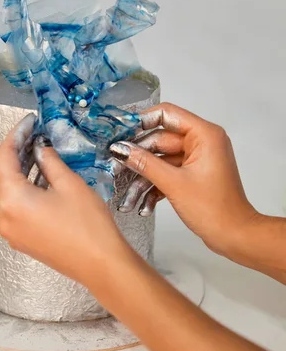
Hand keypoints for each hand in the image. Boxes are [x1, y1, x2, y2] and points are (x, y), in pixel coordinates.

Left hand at [0, 114, 127, 285]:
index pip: (3, 157)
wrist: (100, 265)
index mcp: (11, 199)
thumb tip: (40, 148)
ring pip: (5, 192)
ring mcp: (10, 231)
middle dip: (14, 152)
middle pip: (0, 174)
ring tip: (37, 153)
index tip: (29, 122)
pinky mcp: (20, 240)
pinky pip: (13, 208)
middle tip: (33, 135)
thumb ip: (49, 161)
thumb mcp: (69, 184)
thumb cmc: (88, 226)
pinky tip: (38, 179)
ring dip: (18, 171)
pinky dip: (21, 190)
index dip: (15, 135)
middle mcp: (3, 216)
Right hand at [110, 102, 257, 256]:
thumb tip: (120, 149)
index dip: (141, 122)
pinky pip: (167, 174)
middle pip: (159, 141)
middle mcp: (201, 142)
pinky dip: (154, 188)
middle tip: (116, 171)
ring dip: (143, 180)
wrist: (233, 235)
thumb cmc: (215, 209)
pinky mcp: (192, 175)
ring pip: (160, 161)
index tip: (120, 134)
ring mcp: (196, 160)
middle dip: (137, 160)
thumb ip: (145, 163)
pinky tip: (144, 206)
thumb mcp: (174, 184)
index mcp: (204, 135)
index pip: (167, 114)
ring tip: (128, 200)